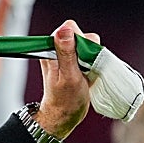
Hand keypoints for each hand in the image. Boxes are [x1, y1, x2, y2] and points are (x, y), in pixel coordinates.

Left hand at [34, 20, 94, 138]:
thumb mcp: (68, 75)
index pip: (69, 28)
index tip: (80, 57)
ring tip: (86, 72)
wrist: (65, 114)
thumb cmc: (65, 99)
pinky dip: (93, 61)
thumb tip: (64, 30)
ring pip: (88, 44)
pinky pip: (90, 53)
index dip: (79, 39)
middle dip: (87, 49)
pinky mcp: (76, 61)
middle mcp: (58, 50)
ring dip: (91, 56)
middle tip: (83, 68)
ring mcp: (67, 55)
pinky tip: (89, 73)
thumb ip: (66, 52)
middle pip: (81, 35)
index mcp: (50, 50)